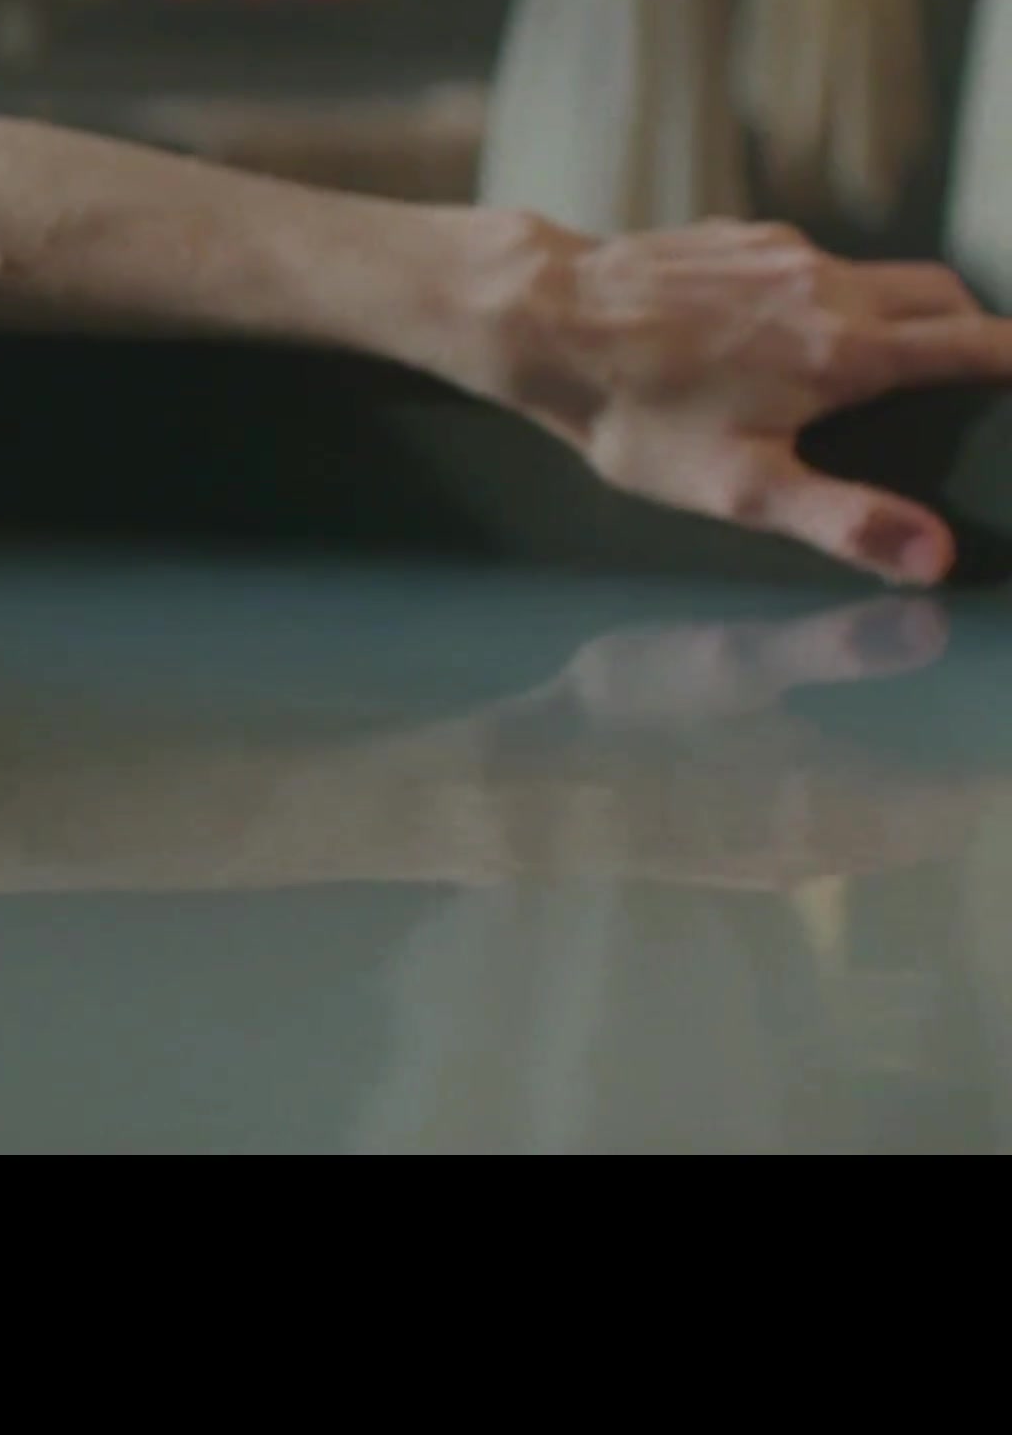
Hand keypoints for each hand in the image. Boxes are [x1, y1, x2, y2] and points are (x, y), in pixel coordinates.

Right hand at [436, 597, 985, 887]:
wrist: (521, 785)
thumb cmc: (630, 719)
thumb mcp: (731, 659)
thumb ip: (838, 645)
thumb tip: (939, 624)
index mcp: (842, 807)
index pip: (959, 797)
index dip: (982, 753)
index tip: (984, 694)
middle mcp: (825, 852)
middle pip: (925, 820)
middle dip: (945, 765)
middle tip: (945, 694)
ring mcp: (777, 863)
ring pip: (877, 833)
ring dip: (896, 786)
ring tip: (892, 715)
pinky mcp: (733, 861)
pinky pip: (828, 837)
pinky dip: (848, 799)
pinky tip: (810, 751)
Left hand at [485, 217, 1011, 584]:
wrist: (540, 317)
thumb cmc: (633, 409)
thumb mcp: (737, 486)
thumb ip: (842, 520)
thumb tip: (934, 554)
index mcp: (848, 346)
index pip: (978, 343)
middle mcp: (827, 284)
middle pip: (942, 295)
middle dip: (973, 330)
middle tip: (975, 373)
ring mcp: (778, 251)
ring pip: (874, 274)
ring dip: (896, 311)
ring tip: (883, 361)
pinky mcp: (734, 237)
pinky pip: (808, 262)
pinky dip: (826, 294)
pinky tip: (783, 334)